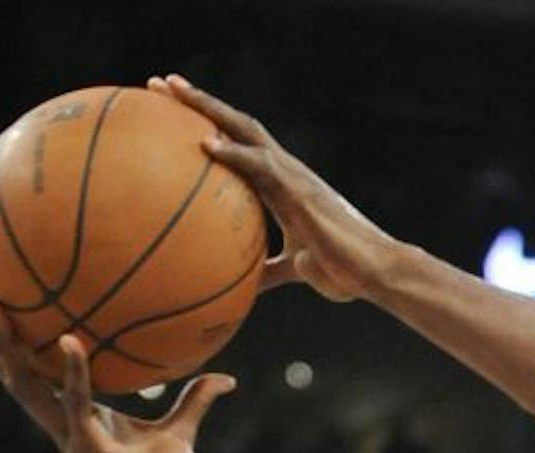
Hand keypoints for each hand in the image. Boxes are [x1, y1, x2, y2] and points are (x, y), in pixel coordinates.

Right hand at [0, 302, 232, 452]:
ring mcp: (73, 437)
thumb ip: (196, 400)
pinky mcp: (90, 448)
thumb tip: (227, 378)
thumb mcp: (182, 431)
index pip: (36, 379)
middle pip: (16, 380)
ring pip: (29, 388)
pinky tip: (69, 340)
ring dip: (9, 351)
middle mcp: (66, 426)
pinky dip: (73, 372)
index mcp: (79, 419)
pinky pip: (76, 403)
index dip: (12, 353)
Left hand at [149, 75, 399, 300]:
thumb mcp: (296, 270)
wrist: (374, 273)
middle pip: (236, 124)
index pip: (240, 145)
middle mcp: (286, 171)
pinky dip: (233, 152)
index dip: (210, 126)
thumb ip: (268, 272)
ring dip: (207, 108)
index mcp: (283, 186)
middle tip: (160, 84)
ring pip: (245, 129)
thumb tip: (243, 285)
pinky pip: (261, 165)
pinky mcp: (301, 191)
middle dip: (199, 102)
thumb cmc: (343, 271)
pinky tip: (204, 144)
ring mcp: (294, 176)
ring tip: (171, 91)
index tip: (174, 113)